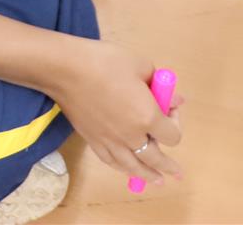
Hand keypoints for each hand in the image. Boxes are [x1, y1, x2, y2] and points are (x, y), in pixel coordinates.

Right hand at [51, 39, 182, 183]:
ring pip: (133, 166)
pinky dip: (123, 168)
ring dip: (148, 175)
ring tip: (157, 181)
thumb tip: (171, 97)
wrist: (66, 70)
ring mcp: (110, 142)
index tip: (171, 108)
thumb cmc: (105, 62)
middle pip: (155, 158)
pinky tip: (126, 169)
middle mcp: (131, 136)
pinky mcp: (93, 141)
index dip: (176, 123)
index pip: (172, 135)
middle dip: (168, 165)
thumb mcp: (140, 64)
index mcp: (147, 117)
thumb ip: (158, 83)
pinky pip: (112, 162)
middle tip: (176, 172)